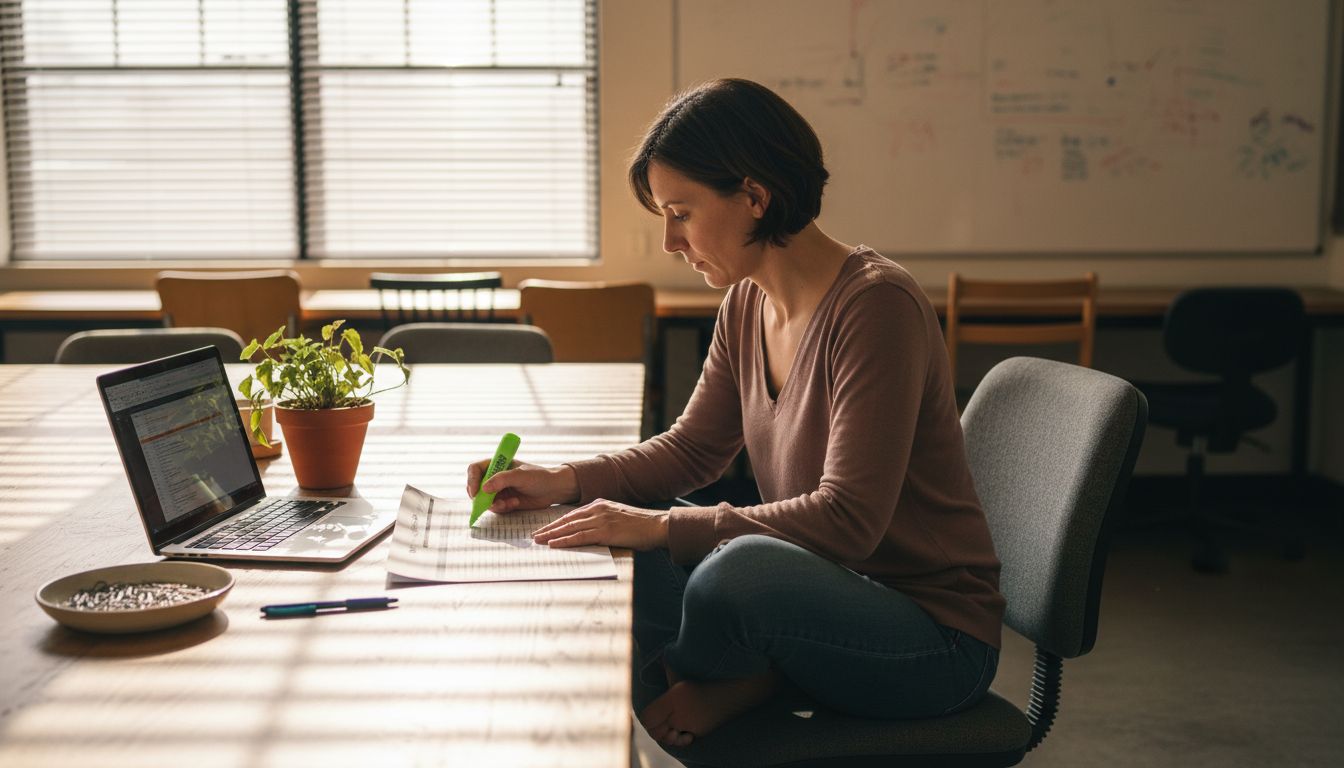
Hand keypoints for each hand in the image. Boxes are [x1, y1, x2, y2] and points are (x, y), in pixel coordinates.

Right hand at [465, 460, 578, 513]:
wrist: (553, 490)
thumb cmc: (538, 477)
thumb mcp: (520, 475)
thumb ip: (502, 479)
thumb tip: (483, 488)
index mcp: (496, 464)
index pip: (475, 469)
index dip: (472, 480)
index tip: (475, 492)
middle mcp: (494, 477)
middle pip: (475, 487)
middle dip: (481, 497)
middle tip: (491, 502)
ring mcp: (498, 490)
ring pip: (484, 500)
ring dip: (494, 504)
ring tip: (510, 503)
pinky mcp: (504, 501)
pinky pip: (495, 508)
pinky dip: (502, 508)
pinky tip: (515, 503)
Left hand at [532, 499, 668, 550]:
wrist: (658, 525)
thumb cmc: (641, 525)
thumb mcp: (619, 517)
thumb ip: (603, 521)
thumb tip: (590, 532)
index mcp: (600, 505)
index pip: (572, 514)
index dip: (556, 523)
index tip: (544, 529)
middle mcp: (598, 510)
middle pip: (567, 520)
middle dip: (549, 529)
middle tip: (534, 536)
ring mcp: (601, 520)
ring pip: (570, 528)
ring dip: (552, 535)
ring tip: (538, 541)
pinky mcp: (606, 532)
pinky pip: (580, 537)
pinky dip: (565, 541)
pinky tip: (554, 544)